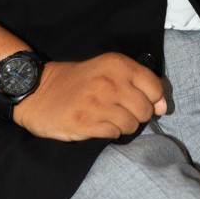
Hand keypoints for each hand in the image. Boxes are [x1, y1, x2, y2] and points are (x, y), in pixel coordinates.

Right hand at [13, 53, 166, 140]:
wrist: (37, 91)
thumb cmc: (76, 82)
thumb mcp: (106, 70)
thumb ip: (136, 83)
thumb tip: (162, 107)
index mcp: (116, 64)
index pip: (155, 87)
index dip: (153, 99)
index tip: (142, 102)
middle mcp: (110, 81)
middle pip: (145, 110)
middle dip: (136, 114)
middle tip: (118, 110)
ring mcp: (98, 103)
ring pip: (132, 125)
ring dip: (122, 125)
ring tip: (105, 117)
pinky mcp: (86, 123)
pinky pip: (114, 134)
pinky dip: (108, 132)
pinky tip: (95, 124)